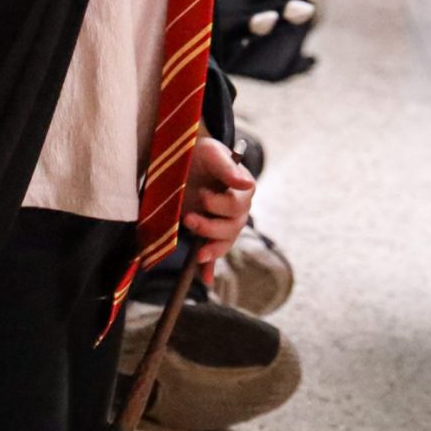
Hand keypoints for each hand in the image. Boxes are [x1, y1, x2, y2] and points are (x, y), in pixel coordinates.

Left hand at [183, 137, 255, 282]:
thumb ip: (227, 168)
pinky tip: (205, 278)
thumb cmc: (200, 152)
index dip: (219, 204)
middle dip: (210, 226)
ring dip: (210, 247)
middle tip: (189, 217)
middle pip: (233, 227)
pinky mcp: (210, 231)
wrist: (184, 158)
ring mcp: (226, 221)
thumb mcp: (211, 152)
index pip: (238, 205)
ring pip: (225, 242)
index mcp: (243, 187)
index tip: (202, 196)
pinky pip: (215, 252)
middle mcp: (239, 207)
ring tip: (195, 249)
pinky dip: (210, 267)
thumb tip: (246, 183)